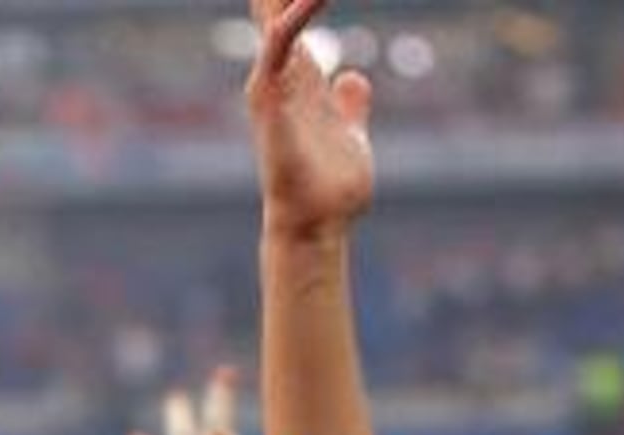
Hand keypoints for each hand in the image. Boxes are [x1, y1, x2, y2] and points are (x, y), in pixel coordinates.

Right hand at [251, 0, 377, 243]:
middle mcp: (278, 76)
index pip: (287, 16)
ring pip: (274, 17)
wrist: (317, 225)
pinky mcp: (269, 99)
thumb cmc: (331, 189)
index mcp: (298, 79)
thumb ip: (349, 103)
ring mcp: (270, 85)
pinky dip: (295, 17)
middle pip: (272, 7)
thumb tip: (353, 76)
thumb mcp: (351, 133)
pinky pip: (281, 45)